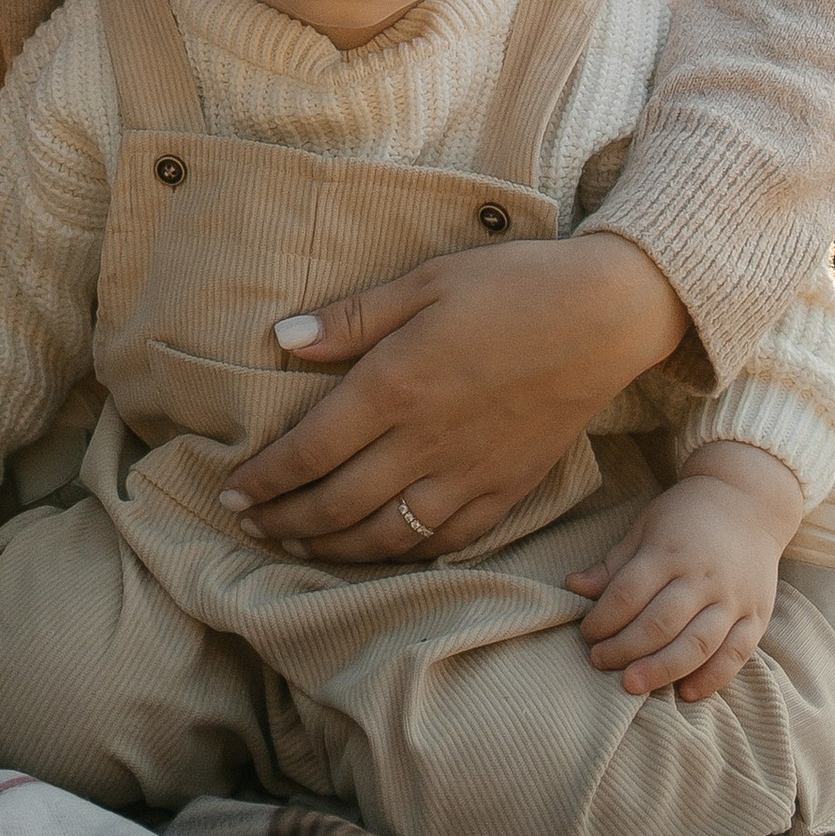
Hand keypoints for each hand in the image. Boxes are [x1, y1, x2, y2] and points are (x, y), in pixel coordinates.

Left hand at [219, 232, 689, 563]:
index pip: (309, 450)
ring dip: (331, 547)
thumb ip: (352, 317)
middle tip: (249, 526)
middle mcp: (425, 442)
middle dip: (284, 521)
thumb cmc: (510, 286)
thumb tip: (282, 337)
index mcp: (396, 386)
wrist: (604, 317)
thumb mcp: (425, 280)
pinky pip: (442, 540)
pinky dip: (400, 554)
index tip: (231, 490)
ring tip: (296, 544)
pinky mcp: (505, 491)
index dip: (264, 479)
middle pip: (337, 504)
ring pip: (385, 535)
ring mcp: (468, 474)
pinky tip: (377, 550)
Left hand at [565, 441, 800, 699]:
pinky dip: (711, 678)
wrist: (748, 502)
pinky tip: (685, 692)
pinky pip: (736, 654)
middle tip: (599, 662)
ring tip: (632, 685)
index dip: (603, 619)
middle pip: (660, 623)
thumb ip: (613, 563)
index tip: (586, 635)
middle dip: (625, 649)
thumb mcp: (645, 527)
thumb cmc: (686, 516)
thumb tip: (573, 587)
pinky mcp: (757, 616)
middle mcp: (702, 577)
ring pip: (697, 644)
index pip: (629, 593)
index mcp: (669, 550)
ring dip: (662, 670)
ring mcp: (733, 598)